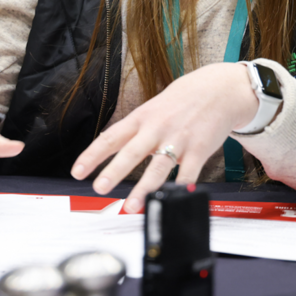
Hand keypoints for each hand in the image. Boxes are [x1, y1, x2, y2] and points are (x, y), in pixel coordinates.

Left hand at [70, 62, 258, 212]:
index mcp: (141, 118)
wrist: (217, 90)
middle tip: (99, 188)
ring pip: (158, 167)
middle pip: (131, 152)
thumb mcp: (152, 109)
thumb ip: (134, 131)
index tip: (77, 171)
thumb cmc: (181, 101)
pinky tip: (172, 200)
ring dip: (143, 188)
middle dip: (114, 171)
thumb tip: (109, 147)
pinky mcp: (199, 150)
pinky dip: (180, 188)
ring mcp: (178, 140)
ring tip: (131, 206)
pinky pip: (188, 174)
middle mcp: (156, 129)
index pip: (111, 137)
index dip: (92, 155)